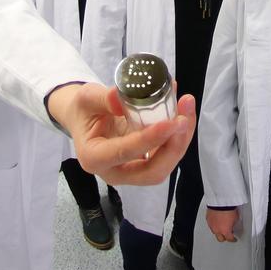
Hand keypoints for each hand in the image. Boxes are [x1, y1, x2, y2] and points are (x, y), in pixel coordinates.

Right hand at [47, 82, 195, 185]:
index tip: (169, 123)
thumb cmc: (83, 110)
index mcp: (94, 157)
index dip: (149, 140)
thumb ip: (103, 98)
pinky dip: (179, 134)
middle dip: (173, 146)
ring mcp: (132, 171)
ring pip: (164, 165)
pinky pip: (166, 154)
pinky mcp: (145, 162)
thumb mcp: (87, 98)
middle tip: (184, 118)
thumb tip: (120, 97)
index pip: (125, 153)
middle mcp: (114, 171)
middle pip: (151, 172)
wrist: (84, 118)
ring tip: (187, 107)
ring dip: (181, 139)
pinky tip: (183, 111)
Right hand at [206, 207, 238, 242]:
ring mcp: (211, 225)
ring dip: (218, 231)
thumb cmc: (228, 208)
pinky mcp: (208, 219)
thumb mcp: (236, 218)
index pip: (229, 239)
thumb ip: (233, 224)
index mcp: (225, 231)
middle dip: (224, 238)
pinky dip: (214, 224)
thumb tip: (233, 224)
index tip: (233, 238)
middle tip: (227, 235)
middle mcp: (217, 230)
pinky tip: (216, 221)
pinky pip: (210, 225)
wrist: (220, 201)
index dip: (232, 239)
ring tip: (221, 227)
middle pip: (220, 239)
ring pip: (214, 232)